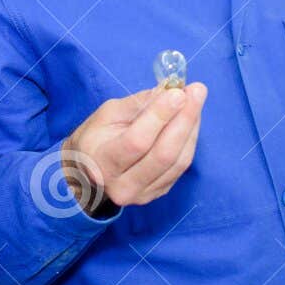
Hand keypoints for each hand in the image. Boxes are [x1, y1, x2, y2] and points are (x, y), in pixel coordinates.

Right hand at [62, 83, 207, 213]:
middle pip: (164, 153)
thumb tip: (170, 91)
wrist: (87, 175)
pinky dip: (190, 140)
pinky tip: (190, 120)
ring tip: (195, 101)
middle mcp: (123, 185)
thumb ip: (138, 104)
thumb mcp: (107, 114)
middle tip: (197, 91)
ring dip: (192, 127)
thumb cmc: (95, 139)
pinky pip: (181, 165)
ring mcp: (143, 194)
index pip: (137, 141)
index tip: (178, 92)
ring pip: (179, 161)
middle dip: (185, 118)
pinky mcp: (159, 192)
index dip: (160, 116)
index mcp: (103, 163)